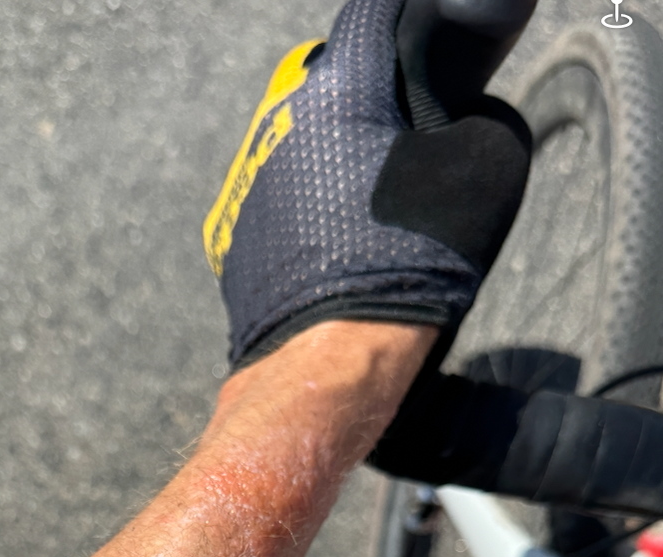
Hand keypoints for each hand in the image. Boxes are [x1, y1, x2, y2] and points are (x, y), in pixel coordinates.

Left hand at [204, 0, 531, 368]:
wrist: (330, 361)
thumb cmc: (409, 262)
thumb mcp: (486, 172)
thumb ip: (476, 117)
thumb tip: (457, 116)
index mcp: (340, 89)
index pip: (374, 11)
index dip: (406, 16)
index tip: (423, 30)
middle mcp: (281, 122)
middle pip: (333, 83)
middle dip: (369, 99)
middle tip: (408, 142)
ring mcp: (247, 179)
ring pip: (301, 143)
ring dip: (333, 158)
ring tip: (371, 211)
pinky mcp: (231, 232)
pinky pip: (278, 200)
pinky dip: (307, 210)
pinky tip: (335, 248)